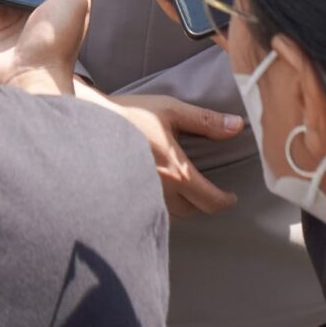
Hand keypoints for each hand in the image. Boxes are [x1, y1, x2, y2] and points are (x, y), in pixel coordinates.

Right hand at [101, 92, 241, 217]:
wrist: (87, 123)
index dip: (225, 202)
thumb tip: (237, 125)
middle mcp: (159, 192)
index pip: (210, 201)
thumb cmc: (130, 114)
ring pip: (169, 216)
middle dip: (204, 204)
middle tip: (209, 194)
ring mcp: (140, 198)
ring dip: (182, 207)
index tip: (230, 198)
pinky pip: (148, 212)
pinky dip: (159, 207)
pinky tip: (158, 195)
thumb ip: (206, 120)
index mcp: (176, 172)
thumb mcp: (171, 110)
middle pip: (192, 212)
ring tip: (185, 194)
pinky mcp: (124, 199)